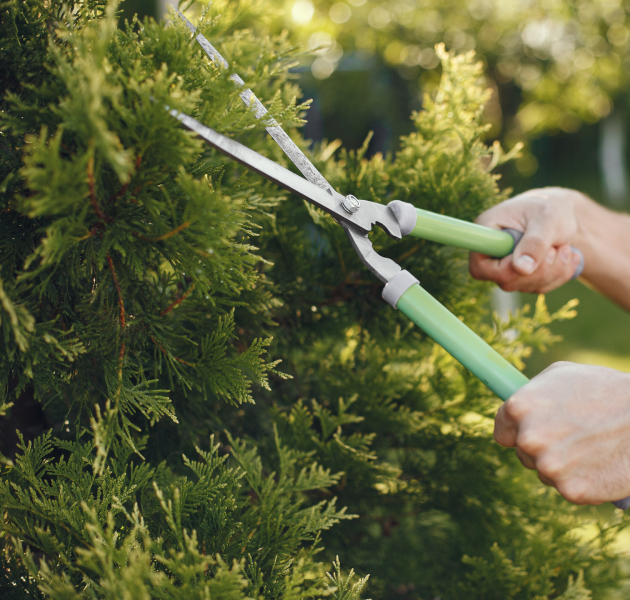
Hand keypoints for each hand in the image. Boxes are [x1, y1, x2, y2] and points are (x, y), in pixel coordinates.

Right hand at [469, 187, 584, 292]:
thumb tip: (522, 269)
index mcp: (486, 232)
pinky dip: (559, 275)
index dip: (504, 270)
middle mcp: (491, 253)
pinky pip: (539, 287)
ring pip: (525, 286)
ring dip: (553, 272)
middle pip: (505, 281)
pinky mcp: (522, 275)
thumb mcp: (547, 219)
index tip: (529, 260)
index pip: (480, 267)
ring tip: (565, 248)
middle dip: (538, 270)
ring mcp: (506, 267)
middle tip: (556, 248)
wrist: (562, 212)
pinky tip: (569, 257)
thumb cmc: (551, 208)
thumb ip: (535, 243)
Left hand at [495, 361, 629, 503]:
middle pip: (523, 454)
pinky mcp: (572, 490)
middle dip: (542, 448)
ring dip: (562, 466)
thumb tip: (515, 404)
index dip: (517, 432)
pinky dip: (583, 482)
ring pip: (546, 473)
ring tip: (591, 447)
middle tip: (572, 437)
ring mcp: (550, 466)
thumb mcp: (561, 376)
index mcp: (519, 408)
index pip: (502, 432)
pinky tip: (600, 464)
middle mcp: (529, 438)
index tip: (531, 432)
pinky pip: (569, 489)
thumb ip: (532, 392)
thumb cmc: (605, 389)